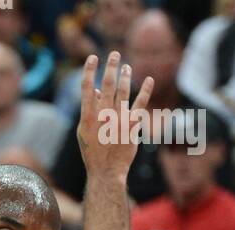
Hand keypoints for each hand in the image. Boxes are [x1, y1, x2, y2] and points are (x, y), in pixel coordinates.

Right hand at [77, 51, 153, 178]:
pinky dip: (146, 90)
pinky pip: (140, 103)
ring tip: (126, 67)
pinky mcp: (131, 124)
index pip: (87, 87)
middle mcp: (103, 115)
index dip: (90, 70)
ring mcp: (118, 119)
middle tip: (115, 54)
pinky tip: (150, 79)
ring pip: (123, 91)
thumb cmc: (93, 151)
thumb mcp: (85, 132)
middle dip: (111, 67)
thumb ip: (90, 110)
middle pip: (108, 84)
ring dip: (125, 76)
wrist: (106, 171)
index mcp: (88, 116)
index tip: (93, 57)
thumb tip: (96, 89)